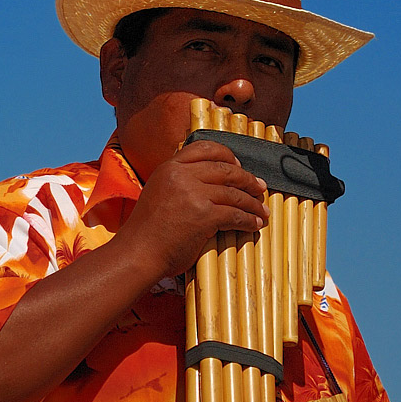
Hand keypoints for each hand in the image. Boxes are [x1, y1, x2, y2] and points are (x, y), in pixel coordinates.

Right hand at [118, 139, 268, 278]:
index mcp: (169, 167)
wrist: (138, 253)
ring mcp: (193, 194)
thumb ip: (178, 182)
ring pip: (234, 193)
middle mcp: (181, 175)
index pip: (205, 148)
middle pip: (225, 169)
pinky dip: (249, 220)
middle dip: (247, 179)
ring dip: (253, 203)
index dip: (227, 155)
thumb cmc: (147, 231)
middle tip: (260, 187)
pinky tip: (255, 224)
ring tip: (262, 210)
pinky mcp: (204, 215)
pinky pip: (235, 214)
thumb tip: (205, 181)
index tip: (239, 165)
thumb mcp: (158, 192)